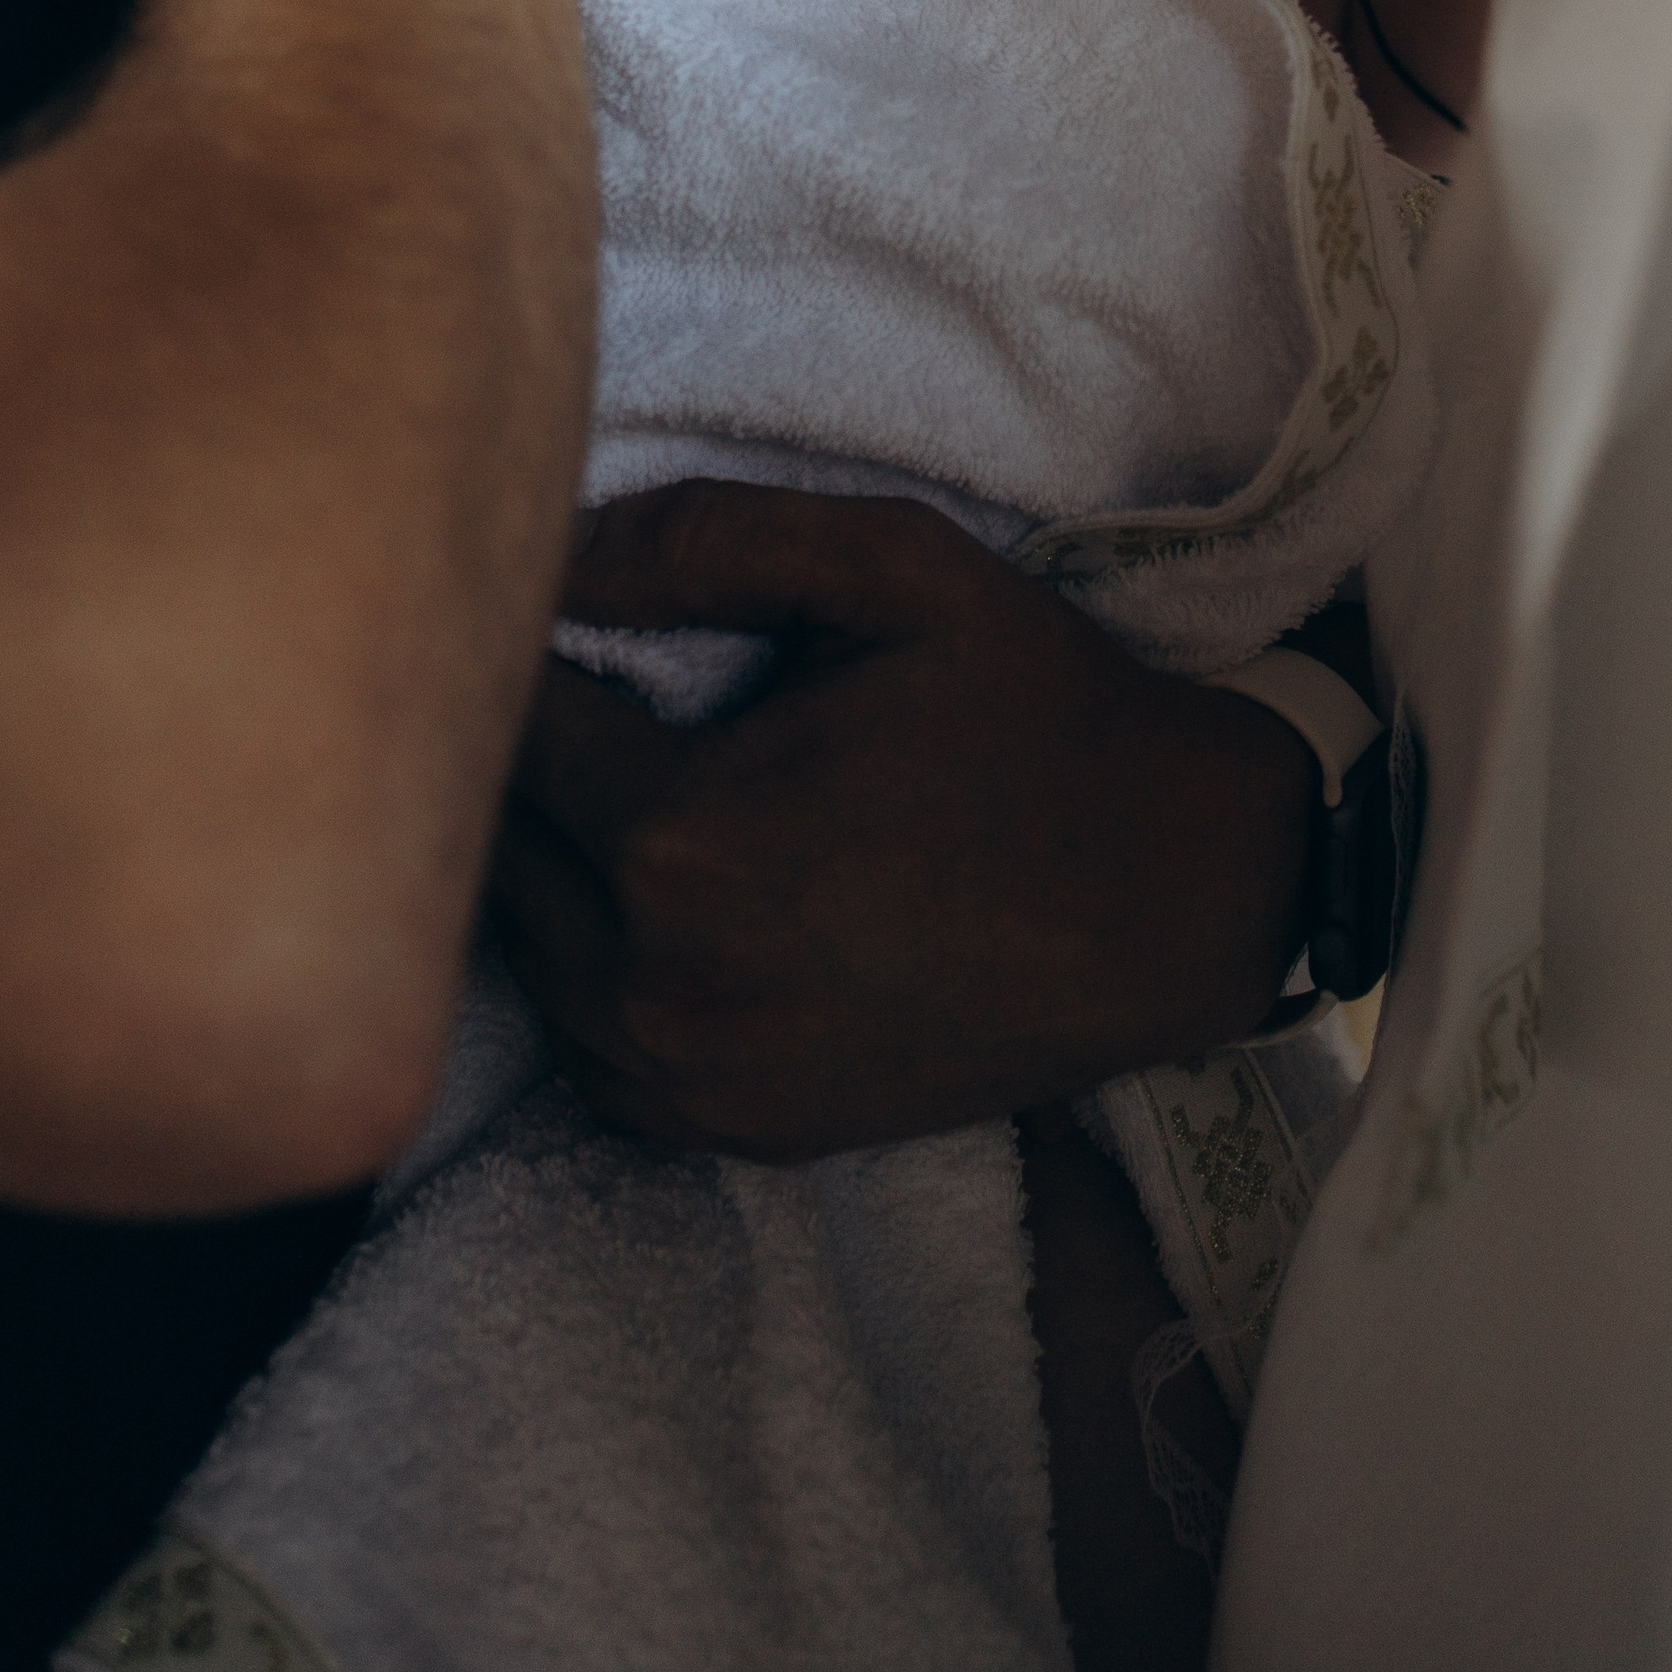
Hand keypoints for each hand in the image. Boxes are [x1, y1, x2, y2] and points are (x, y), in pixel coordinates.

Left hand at [490, 483, 1319, 1159]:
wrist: (1175, 895)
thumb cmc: (1038, 712)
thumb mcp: (898, 569)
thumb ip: (706, 539)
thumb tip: (554, 554)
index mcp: (679, 838)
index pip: (507, 728)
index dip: (535, 654)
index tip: (591, 618)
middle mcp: (656, 983)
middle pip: (495, 848)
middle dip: (530, 760)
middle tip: (613, 687)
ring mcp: (688, 1078)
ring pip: (524, 951)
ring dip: (555, 863)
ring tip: (643, 779)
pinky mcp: (728, 1132)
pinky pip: (587, 1044)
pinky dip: (598, 965)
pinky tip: (677, 895)